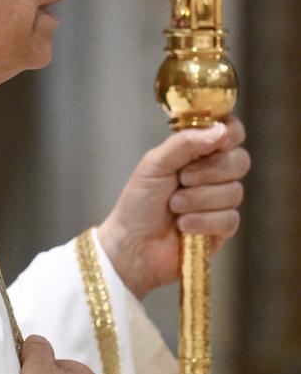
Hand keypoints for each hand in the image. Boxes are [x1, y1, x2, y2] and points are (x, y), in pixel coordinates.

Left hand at [97, 116, 249, 298]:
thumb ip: (185, 143)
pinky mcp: (223, 229)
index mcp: (198, 151)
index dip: (228, 133)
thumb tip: (221, 130)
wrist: (132, 244)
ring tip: (174, 205)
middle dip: (210, 170)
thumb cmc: (140, 200)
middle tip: (182, 178)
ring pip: (234, 191)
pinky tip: (183, 225)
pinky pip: (229, 219)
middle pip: (240, 160)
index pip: (230, 131)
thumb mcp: (156, 163)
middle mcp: (214, 173)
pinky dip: (202, 221)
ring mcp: (220, 201)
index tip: (215, 141)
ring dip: (199, 199)